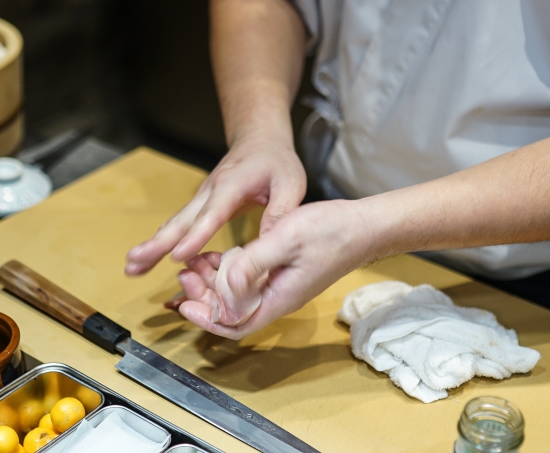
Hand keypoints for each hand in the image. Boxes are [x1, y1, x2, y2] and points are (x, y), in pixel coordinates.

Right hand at [125, 135, 306, 274]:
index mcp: (233, 184)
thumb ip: (281, 211)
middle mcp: (210, 191)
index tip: (177, 255)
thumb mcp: (291, 183)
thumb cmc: (276, 161)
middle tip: (134, 261)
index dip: (195, 235)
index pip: (212, 213)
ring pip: (174, 223)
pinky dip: (161, 242)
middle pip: (181, 220)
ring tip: (131, 267)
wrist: (259, 140)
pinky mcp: (199, 205)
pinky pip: (179, 225)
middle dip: (158, 242)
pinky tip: (145, 259)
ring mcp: (201, 197)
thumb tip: (271, 243)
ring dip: (152, 245)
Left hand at [176, 199, 373, 338]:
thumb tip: (225, 285)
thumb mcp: (286, 239)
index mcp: (279, 297)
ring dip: (214, 281)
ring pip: (239, 295)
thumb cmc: (332, 231)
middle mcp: (278, 297)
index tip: (185, 304)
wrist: (365, 226)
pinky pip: (250, 280)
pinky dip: (230, 269)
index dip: (207, 319)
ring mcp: (281, 285)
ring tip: (197, 261)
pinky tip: (220, 254)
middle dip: (204, 296)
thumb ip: (253, 263)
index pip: (236, 324)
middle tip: (186, 274)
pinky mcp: (283, 272)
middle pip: (232, 311)